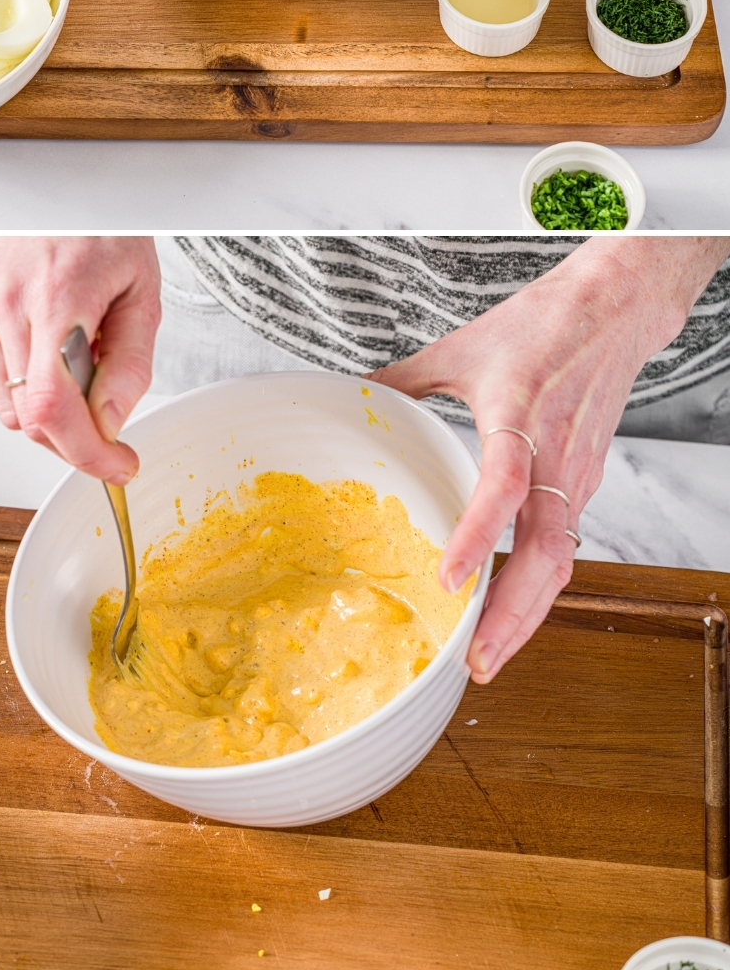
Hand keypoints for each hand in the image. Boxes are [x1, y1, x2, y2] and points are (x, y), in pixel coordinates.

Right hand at [0, 237, 161, 483]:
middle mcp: (5, 300)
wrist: (61, 202)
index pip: (52, 403)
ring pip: (3, 413)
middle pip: (31, 418)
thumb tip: (108, 424)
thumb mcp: (143, 296)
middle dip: (74, 429)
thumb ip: (130, 366)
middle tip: (98, 397)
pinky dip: (6, 392)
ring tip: (62, 356)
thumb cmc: (104, 242)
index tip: (116, 466)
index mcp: (58, 294)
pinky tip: (29, 353)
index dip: (85, 452)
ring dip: (39, 407)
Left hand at [369, 237, 729, 682]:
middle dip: (513, 614)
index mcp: (519, 415)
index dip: (479, 535)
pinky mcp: (587, 482)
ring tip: (488, 655)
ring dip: (528, 613)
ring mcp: (579, 474)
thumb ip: (404, 378)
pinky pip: (565, 545)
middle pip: (546, 552)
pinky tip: (510, 610)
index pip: (505, 486)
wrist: (615, 309)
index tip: (449, 579)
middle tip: (475, 660)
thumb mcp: (461, 346)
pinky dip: (539, 586)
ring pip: (562, 561)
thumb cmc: (542, 323)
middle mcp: (557, 456)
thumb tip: (354, 395)